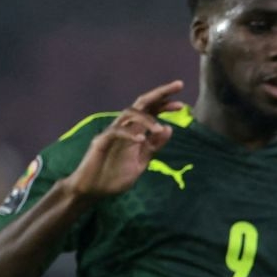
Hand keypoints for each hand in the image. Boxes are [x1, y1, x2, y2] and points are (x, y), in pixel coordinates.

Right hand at [60, 81, 183, 200]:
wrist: (94, 190)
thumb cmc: (115, 176)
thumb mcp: (141, 162)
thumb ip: (154, 147)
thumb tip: (170, 129)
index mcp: (135, 131)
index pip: (151, 111)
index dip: (165, 105)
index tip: (182, 104)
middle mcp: (124, 127)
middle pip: (142, 103)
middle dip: (160, 93)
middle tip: (178, 86)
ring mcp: (112, 133)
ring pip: (129, 113)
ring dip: (147, 119)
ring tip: (160, 129)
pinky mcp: (101, 142)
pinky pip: (116, 132)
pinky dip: (129, 134)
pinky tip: (141, 139)